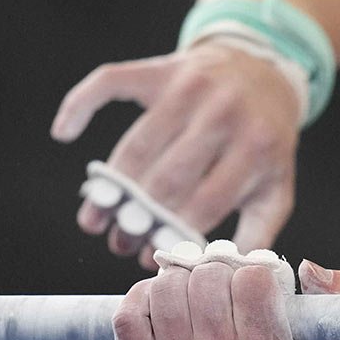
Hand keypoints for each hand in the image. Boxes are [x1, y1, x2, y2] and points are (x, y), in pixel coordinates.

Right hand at [53, 42, 302, 267]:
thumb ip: (257, 232)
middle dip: (138, 216)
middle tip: (117, 243)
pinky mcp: (161, 68)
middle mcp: (223, 112)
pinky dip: (80, 104)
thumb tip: (225, 271)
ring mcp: (190, 85)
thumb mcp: (276, 188)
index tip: (149, 258)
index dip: (174, 234)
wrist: (264, 74)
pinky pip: (109, 82)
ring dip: (110, 185)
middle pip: (169, 176)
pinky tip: (64, 134)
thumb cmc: (265, 144)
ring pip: (138, 143)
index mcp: (256, 147)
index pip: (206, 202)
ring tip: (93, 218)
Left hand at [113, 254, 339, 339]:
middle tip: (226, 286)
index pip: (252, 280)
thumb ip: (337, 301)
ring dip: (182, 281)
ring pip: (167, 288)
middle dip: (219, 272)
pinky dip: (145, 296)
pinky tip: (166, 303)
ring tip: (197, 294)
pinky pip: (131, 313)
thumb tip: (310, 267)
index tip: (258, 286)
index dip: (257, 273)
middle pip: (207, 278)